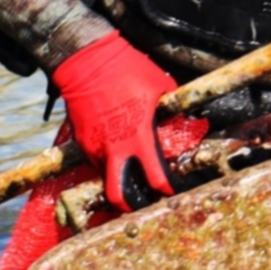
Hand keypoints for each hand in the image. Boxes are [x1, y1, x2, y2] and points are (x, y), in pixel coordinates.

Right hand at [51, 31, 177, 212]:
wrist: (88, 62)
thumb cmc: (130, 70)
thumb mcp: (162, 88)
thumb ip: (172, 111)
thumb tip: (188, 119)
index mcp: (139, 136)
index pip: (155, 178)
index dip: (166, 190)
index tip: (172, 192)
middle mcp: (115, 149)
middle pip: (119, 197)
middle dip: (131, 206)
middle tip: (144, 203)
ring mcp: (95, 147)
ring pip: (107, 179)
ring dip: (120, 181)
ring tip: (131, 175)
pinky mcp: (82, 142)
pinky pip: (96, 162)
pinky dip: (108, 163)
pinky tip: (117, 152)